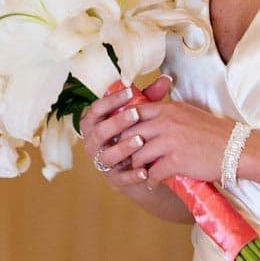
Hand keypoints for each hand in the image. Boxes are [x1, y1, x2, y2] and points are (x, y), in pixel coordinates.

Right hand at [79, 76, 171, 190]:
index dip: (110, 101)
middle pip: (99, 132)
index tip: (129, 92)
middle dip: (117, 122)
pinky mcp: (114, 181)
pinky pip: (120, 178)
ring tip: (140, 140)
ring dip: (123, 148)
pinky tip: (145, 170)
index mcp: (96, 125)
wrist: (145, 168)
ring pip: (107, 156)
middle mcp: (94, 144)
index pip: (95, 110)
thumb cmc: (138, 134)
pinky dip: (132, 175)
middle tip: (135, 114)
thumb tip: (165, 79)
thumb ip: (149, 98)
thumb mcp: (143, 115)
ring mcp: (103, 164)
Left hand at [124, 100, 234, 189]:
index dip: (124, 126)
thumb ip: (168, 115)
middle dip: (124, 148)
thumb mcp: (189, 114)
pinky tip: (152, 183)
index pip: (134, 113)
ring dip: (136, 166)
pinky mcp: (176, 161)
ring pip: (138, 155)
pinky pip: (152, 173)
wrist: (237, 148)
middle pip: (130, 134)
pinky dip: (150, 180)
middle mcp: (167, 122)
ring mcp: (171, 142)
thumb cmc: (215, 133)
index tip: (122, 137)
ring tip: (138, 172)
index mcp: (169, 109)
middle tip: (124, 158)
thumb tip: (146, 123)